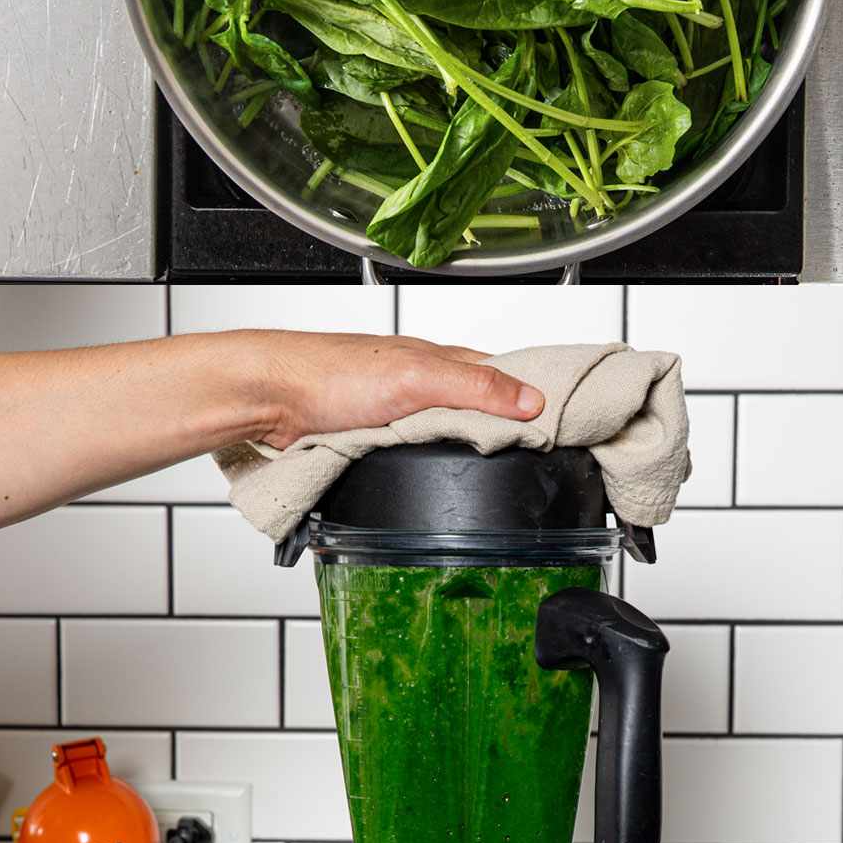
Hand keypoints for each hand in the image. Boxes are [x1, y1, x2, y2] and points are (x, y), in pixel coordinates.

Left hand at [248, 331, 545, 449]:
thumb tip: (531, 399)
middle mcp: (426, 384)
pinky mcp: (378, 439)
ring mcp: (402, 413)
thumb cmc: (328, 372)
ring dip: (472, 455)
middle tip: (547, 461)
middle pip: (484, 411)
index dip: (540, 398)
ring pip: (452, 436)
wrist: (270, 397)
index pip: (508, 377)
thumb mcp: (415, 377)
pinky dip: (434, 467)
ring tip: (505, 476)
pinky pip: (418, 456)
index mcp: (445, 361)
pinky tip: (442, 481)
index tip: (572, 425)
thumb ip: (473, 386)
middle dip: (513, 433)